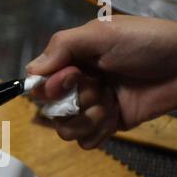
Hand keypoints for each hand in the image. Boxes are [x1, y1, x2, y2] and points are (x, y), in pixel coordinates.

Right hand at [27, 15, 176, 148]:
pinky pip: (86, 142)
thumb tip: (30, 72)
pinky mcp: (105, 126)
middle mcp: (76, 87)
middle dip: (77, 103)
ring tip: (111, 103)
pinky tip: (116, 116)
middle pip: (51, 112)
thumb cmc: (146, 44)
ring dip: (90, 119)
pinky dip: (100, 132)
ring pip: (66, 130)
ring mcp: (90, 109)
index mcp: (70, 62)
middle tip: (101, 87)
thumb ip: (62, 46)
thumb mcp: (101, 34)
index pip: (40, 85)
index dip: (52, 88)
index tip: (74, 78)